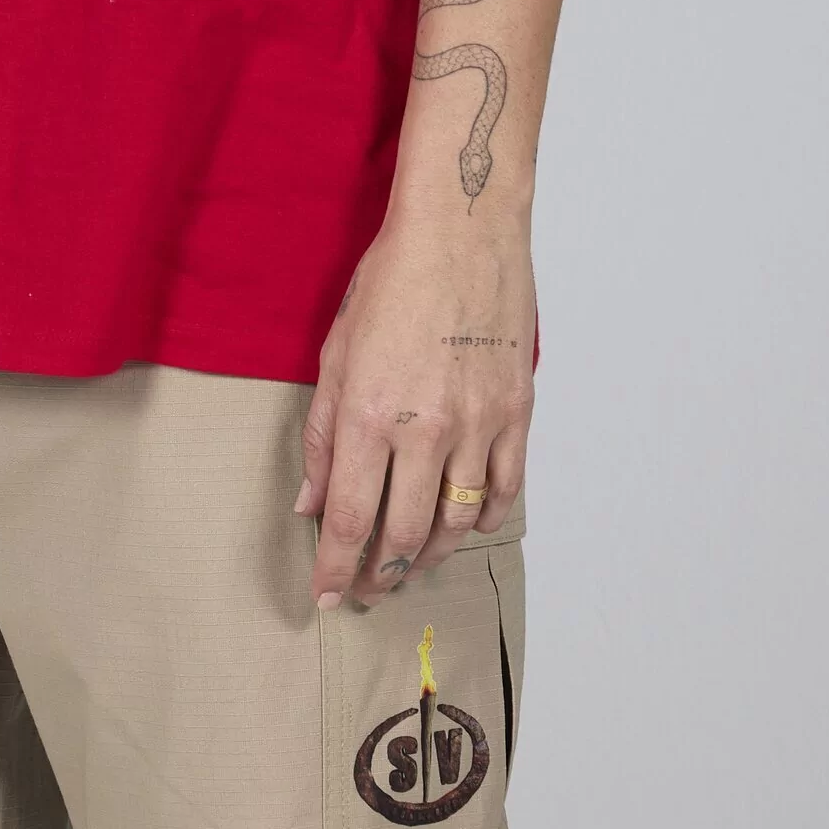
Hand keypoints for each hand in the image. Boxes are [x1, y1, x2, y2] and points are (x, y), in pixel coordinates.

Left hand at [295, 212, 533, 608]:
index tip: (327, 596)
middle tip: (366, 589)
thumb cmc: (392, 281)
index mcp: (371, 414)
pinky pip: (503, 492)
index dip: (337, 568)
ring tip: (408, 567)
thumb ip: (323, 437)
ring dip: (428, 557)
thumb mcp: (336, 354)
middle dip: (379, 575)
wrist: (461, 232)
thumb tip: (311, 505)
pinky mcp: (516, 414)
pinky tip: (461, 527)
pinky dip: (482, 522)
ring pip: (456, 525)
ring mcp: (479, 426)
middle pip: (403, 536)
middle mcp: (427, 430)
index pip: (351, 520)